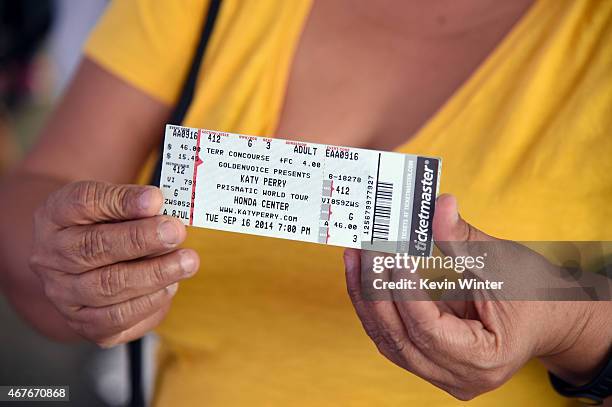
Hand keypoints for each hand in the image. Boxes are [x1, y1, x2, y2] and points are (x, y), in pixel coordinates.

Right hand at [29, 181, 197, 346]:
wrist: (88, 261)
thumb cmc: (106, 226)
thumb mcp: (113, 203)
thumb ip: (132, 201)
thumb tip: (156, 203)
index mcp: (55, 216)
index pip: (83, 203)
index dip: (120, 201)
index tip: (155, 198)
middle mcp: (50, 257)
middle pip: (93, 249)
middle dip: (141, 240)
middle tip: (176, 232)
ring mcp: (64, 294)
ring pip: (107, 288)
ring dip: (154, 274)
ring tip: (186, 262)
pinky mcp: (85, 323)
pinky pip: (118, 318)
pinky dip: (149, 302)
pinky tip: (170, 286)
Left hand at [344, 194, 610, 399]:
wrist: (547, 318)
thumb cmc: (533, 294)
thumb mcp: (502, 262)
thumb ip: (463, 238)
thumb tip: (439, 205)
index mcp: (483, 360)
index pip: (431, 332)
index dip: (407, 294)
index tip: (393, 258)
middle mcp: (458, 377)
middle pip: (401, 339)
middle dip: (376, 293)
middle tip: (365, 252)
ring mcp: (440, 373)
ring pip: (388, 339)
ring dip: (367, 298)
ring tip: (356, 258)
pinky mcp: (428, 360)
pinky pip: (392, 335)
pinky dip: (375, 305)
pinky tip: (363, 274)